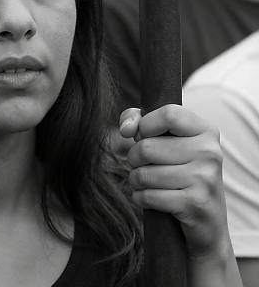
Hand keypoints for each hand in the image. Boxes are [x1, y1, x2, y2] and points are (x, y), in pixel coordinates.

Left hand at [119, 104, 229, 259]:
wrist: (207, 220)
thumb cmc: (179, 170)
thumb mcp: (166, 139)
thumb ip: (139, 120)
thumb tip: (127, 129)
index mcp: (205, 131)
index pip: (169, 114)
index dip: (145, 124)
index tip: (141, 135)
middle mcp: (209, 152)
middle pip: (147, 147)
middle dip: (134, 157)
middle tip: (141, 164)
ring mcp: (205, 179)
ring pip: (145, 173)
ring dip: (136, 179)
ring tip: (144, 181)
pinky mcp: (195, 203)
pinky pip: (149, 196)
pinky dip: (140, 197)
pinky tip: (147, 197)